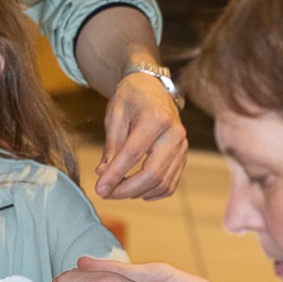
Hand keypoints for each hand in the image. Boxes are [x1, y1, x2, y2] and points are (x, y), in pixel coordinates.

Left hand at [94, 72, 187, 199]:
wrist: (152, 88)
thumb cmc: (131, 99)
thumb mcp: (115, 116)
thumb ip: (111, 146)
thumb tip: (103, 174)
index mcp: (156, 119)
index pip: (134, 154)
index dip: (115, 175)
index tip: (100, 188)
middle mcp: (174, 134)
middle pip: (153, 173)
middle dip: (127, 189)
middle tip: (106, 193)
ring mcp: (182, 146)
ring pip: (163, 183)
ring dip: (138, 192)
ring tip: (117, 190)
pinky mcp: (183, 156)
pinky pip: (171, 183)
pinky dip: (153, 193)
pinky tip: (136, 190)